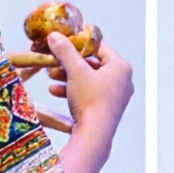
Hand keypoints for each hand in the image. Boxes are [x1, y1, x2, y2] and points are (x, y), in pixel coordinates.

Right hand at [49, 33, 135, 172]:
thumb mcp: (75, 72)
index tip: (65, 42)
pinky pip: (89, 94)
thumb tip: (54, 35)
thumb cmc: (90, 101)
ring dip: (69, 77)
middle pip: (93, 65)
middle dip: (70, 64)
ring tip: (51, 76)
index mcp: (120, 66)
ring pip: (89, 80)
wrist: (94, 136)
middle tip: (54, 61)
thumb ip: (65, 52)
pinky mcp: (106, 110)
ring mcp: (115, 96)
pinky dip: (73, 91)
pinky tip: (55, 91)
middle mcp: (122, 80)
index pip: (99, 47)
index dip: (80, 43)